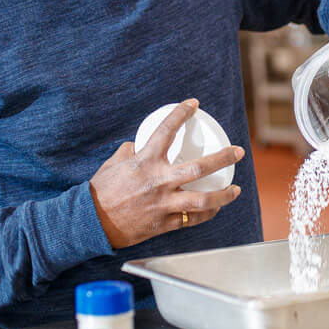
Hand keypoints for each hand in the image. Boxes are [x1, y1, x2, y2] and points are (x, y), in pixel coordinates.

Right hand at [88, 99, 244, 249]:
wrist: (91, 223)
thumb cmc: (101, 191)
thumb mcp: (114, 163)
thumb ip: (131, 151)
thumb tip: (140, 144)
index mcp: (145, 162)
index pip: (166, 131)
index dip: (181, 114)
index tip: (193, 104)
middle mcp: (158, 182)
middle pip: (199, 168)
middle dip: (223, 158)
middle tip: (237, 151)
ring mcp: (163, 204)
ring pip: (203, 200)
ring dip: (224, 195)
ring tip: (236, 189)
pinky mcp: (164, 223)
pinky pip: (192, 219)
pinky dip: (207, 213)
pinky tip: (215, 208)